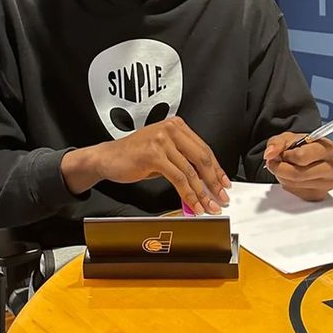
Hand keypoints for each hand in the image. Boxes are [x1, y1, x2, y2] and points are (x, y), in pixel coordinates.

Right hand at [62, 117, 230, 214]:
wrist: (108, 157)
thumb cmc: (134, 155)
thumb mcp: (162, 152)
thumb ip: (182, 161)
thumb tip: (203, 182)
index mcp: (176, 126)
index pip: (204, 149)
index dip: (216, 168)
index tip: (224, 183)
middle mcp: (171, 129)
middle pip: (201, 158)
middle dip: (213, 182)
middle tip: (221, 197)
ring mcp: (162, 141)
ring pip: (190, 171)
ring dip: (202, 193)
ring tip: (208, 206)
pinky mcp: (154, 155)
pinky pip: (177, 178)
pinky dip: (188, 194)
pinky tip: (192, 204)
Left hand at [263, 131, 332, 200]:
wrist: (308, 158)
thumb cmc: (301, 147)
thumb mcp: (287, 138)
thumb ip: (277, 143)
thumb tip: (270, 153)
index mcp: (327, 148)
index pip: (301, 156)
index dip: (286, 155)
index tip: (282, 153)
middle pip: (297, 174)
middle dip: (281, 168)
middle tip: (276, 163)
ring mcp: (328, 183)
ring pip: (294, 184)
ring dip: (283, 177)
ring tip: (285, 168)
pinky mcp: (320, 195)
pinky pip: (296, 193)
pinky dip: (288, 185)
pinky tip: (292, 177)